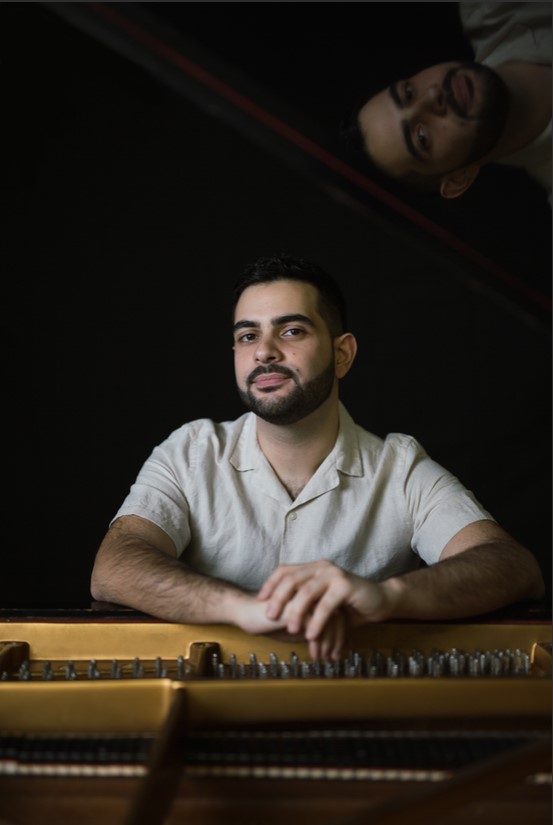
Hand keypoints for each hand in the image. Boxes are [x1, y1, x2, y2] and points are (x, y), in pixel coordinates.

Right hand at [229, 585, 347, 660]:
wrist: (244, 611)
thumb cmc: (267, 619)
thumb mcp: (294, 627)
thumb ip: (311, 630)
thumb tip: (330, 646)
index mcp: (312, 594)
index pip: (336, 612)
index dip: (339, 633)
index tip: (337, 650)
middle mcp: (311, 594)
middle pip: (338, 615)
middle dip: (339, 639)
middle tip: (335, 657)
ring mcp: (305, 599)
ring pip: (331, 621)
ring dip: (331, 644)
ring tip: (325, 659)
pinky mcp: (297, 608)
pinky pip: (316, 627)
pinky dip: (319, 644)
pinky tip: (314, 655)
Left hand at [258, 560, 389, 642]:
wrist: (379, 601)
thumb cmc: (348, 604)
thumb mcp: (321, 601)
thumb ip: (303, 601)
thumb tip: (275, 611)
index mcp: (313, 568)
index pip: (285, 570)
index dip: (270, 583)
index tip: (259, 599)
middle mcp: (321, 567)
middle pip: (292, 579)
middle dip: (278, 598)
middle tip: (269, 616)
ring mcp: (334, 574)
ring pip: (307, 591)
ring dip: (296, 611)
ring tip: (290, 629)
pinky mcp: (346, 585)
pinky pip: (327, 604)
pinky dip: (317, 620)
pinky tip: (311, 634)